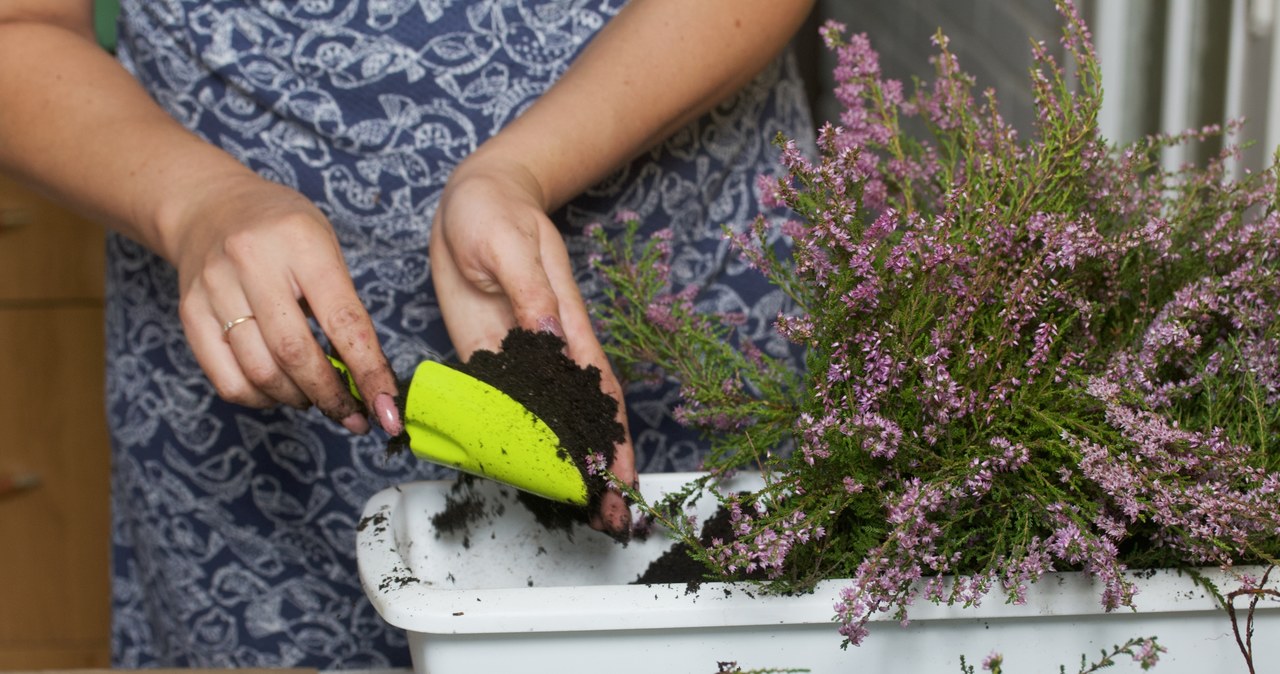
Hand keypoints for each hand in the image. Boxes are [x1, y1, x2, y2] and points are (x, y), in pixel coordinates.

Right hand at [168, 172, 402, 435]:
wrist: (210, 206)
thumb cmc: (282, 230)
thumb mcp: (325, 246)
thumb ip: (344, 306)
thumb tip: (368, 378)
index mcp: (301, 243)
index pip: (344, 321)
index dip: (369, 373)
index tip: (388, 410)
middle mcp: (252, 263)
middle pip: (295, 353)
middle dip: (331, 396)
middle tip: (355, 416)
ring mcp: (214, 289)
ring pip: (260, 373)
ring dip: (298, 400)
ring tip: (316, 397)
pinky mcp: (189, 313)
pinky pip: (227, 380)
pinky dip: (261, 399)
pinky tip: (279, 391)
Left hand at [430, 153, 636, 534]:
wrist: (472, 202)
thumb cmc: (495, 215)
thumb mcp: (508, 245)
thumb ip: (528, 291)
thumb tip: (549, 335)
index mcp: (566, 322)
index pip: (599, 390)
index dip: (615, 437)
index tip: (625, 479)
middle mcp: (551, 349)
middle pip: (584, 418)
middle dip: (602, 469)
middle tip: (613, 519)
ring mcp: (521, 358)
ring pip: (549, 421)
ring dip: (564, 466)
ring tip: (582, 514)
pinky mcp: (490, 358)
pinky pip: (506, 407)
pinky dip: (520, 443)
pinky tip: (529, 475)